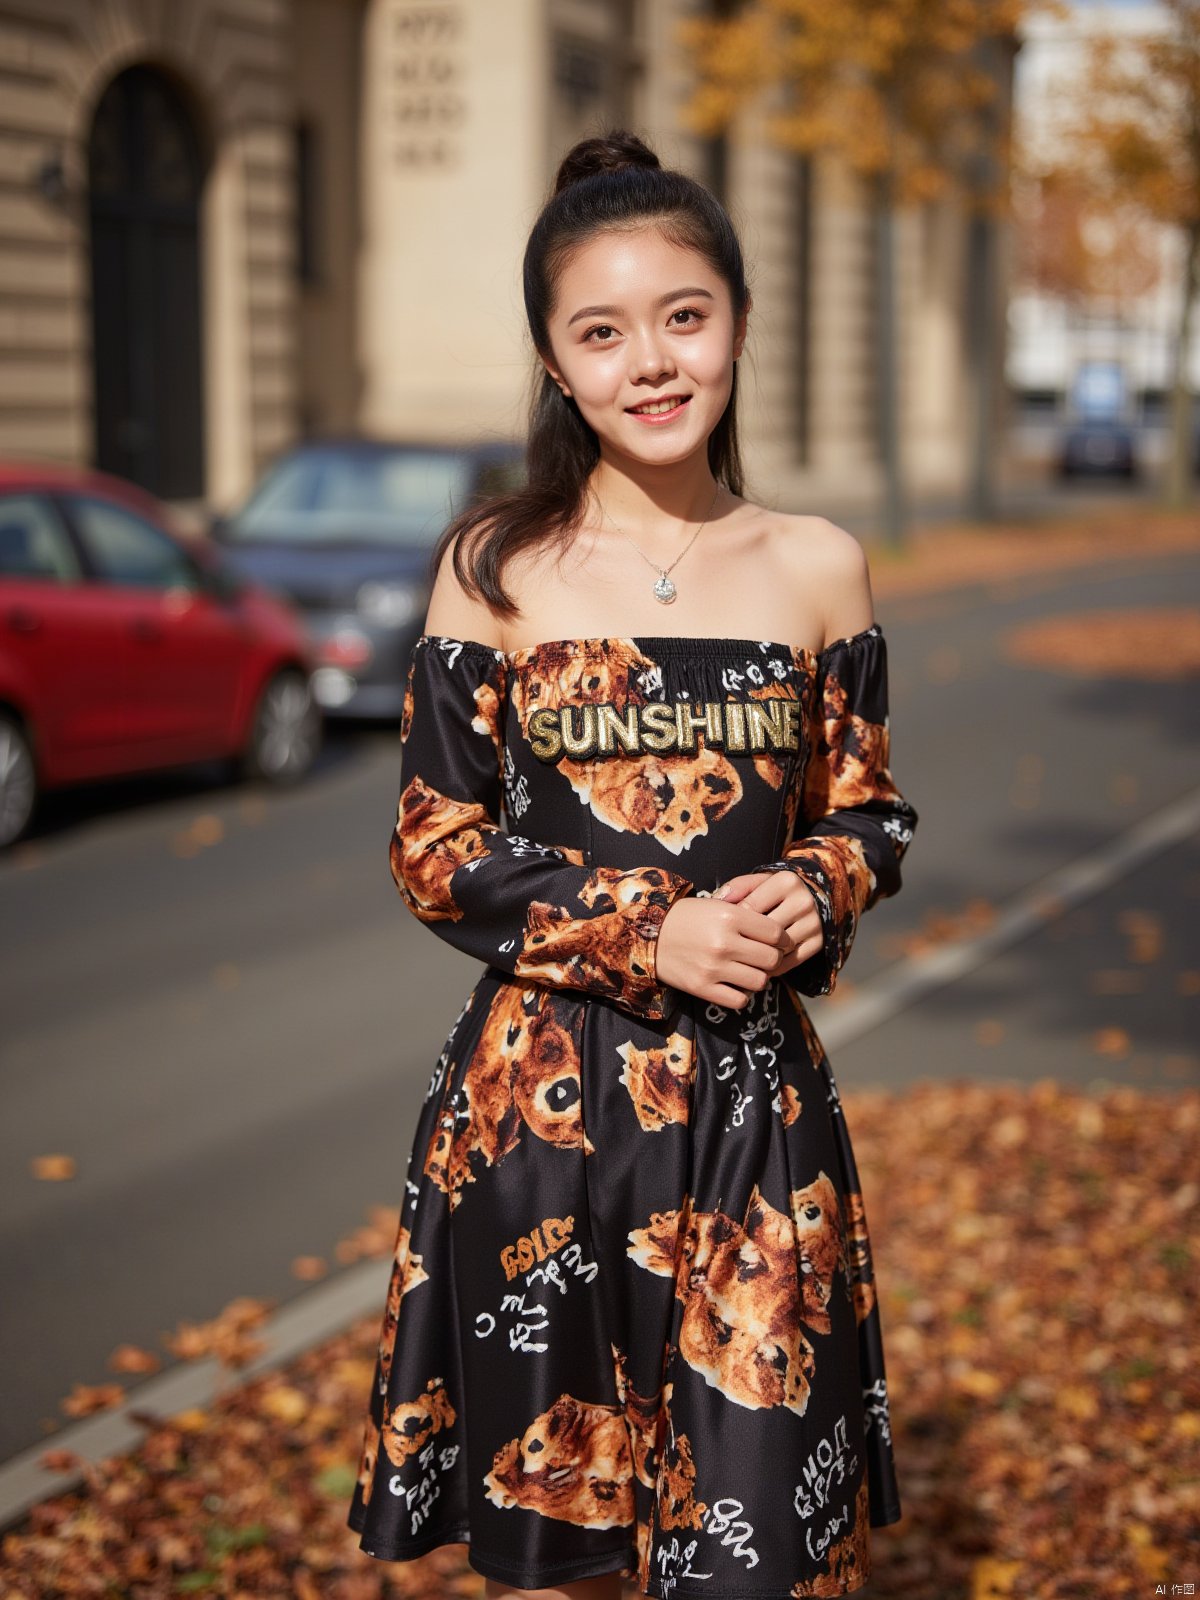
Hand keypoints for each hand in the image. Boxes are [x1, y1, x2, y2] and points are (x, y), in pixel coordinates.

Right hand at [654, 892, 798, 1010]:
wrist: (648, 935)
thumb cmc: (686, 917)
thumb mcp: (717, 904)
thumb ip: (747, 915)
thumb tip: (779, 931)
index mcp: (730, 917)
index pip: (776, 933)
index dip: (783, 939)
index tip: (781, 942)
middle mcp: (724, 942)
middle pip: (771, 959)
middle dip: (773, 959)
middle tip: (765, 958)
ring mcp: (713, 968)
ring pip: (759, 981)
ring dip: (758, 977)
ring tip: (749, 970)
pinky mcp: (702, 988)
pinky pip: (739, 1000)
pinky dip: (741, 994)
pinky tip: (735, 984)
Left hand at [712, 869, 822, 979]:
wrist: (806, 899)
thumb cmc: (771, 892)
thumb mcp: (755, 883)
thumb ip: (736, 887)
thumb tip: (719, 899)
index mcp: (787, 881)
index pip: (751, 908)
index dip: (733, 922)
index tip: (724, 930)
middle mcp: (804, 901)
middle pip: (765, 931)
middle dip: (745, 941)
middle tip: (728, 950)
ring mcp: (814, 923)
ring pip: (778, 948)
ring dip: (758, 957)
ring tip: (741, 959)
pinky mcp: (818, 943)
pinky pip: (790, 962)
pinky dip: (772, 967)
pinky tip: (758, 966)